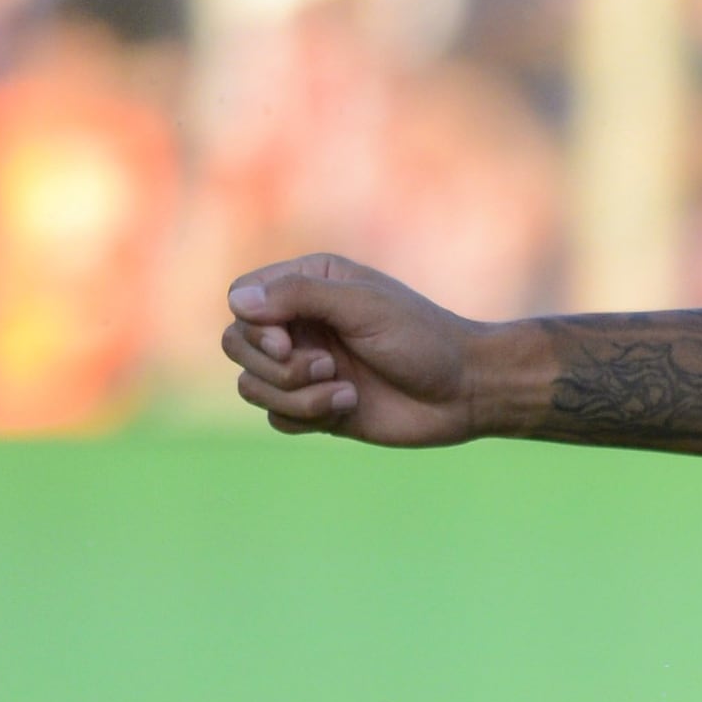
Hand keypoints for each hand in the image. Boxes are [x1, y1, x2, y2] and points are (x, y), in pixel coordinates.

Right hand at [223, 255, 500, 445]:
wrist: (464, 391)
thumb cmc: (421, 338)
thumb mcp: (360, 306)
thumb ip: (299, 296)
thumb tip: (237, 301)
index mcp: (309, 284)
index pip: (242, 298)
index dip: (254, 326)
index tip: (288, 342)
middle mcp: (301, 323)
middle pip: (237, 344)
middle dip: (273, 365)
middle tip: (326, 366)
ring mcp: (306, 367)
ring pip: (252, 386)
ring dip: (294, 395)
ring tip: (343, 390)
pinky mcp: (316, 406)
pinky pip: (277, 418)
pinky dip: (306, 416)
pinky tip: (349, 407)